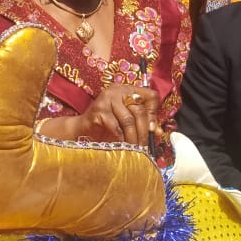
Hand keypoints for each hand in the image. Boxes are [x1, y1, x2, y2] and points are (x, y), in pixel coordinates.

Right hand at [40, 84, 159, 147]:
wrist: (81, 130)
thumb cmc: (106, 127)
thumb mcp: (127, 123)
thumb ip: (142, 124)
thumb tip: (158, 132)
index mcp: (128, 90)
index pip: (150, 96)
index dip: (154, 113)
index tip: (153, 130)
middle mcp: (118, 90)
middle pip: (139, 110)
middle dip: (144, 132)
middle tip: (145, 147)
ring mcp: (107, 98)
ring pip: (128, 120)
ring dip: (133, 138)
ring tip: (135, 150)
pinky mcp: (98, 110)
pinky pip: (115, 126)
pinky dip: (121, 138)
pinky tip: (122, 146)